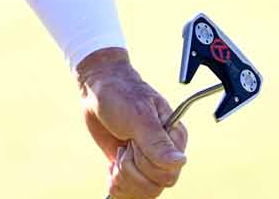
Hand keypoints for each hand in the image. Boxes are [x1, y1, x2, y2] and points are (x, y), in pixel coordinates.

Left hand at [76, 47, 187, 198]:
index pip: (169, 173)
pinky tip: (112, 168)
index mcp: (174, 138)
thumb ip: (157, 142)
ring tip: (118, 156)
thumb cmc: (121, 94)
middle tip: (124, 147)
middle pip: (155, 186)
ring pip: (143, 192)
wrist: (98, 90)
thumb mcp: (139, 117)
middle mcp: (164, 153)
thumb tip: (180, 162)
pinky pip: (130, 192)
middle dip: (132, 171)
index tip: (133, 141)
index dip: (147, 163)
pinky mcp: (132, 168)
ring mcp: (147, 162)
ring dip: (124, 178)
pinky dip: (117, 185)